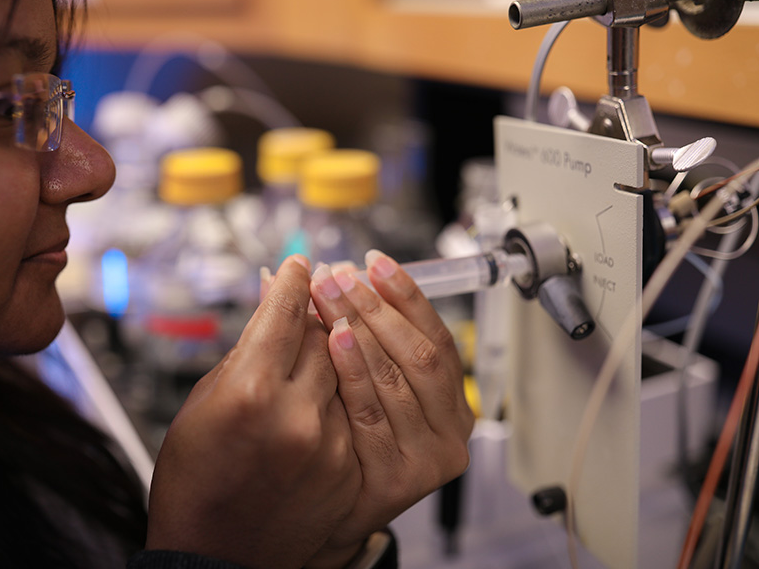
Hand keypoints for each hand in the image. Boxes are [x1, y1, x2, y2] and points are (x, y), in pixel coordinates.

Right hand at [145, 256, 361, 568]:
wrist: (216, 552)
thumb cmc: (195, 477)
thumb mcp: (205, 401)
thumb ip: (247, 348)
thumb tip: (271, 298)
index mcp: (249, 391)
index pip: (284, 314)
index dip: (293, 283)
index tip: (299, 267)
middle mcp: (295, 414)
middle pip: (326, 335)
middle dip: (320, 311)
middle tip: (319, 293)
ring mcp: (328, 444)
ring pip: (349, 369)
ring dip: (340, 345)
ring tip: (332, 329)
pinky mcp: (349, 468)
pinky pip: (356, 410)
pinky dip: (345, 390)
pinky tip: (332, 383)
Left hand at [306, 250, 474, 565]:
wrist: (331, 510)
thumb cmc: (348, 438)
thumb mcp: (362, 382)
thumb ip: (353, 331)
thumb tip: (319, 275)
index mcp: (453, 399)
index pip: (437, 336)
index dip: (407, 296)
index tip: (376, 262)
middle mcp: (452, 428)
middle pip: (419, 354)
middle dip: (376, 308)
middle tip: (337, 276)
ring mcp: (429, 457)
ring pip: (398, 380)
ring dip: (361, 329)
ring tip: (329, 297)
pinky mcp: (399, 481)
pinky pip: (371, 415)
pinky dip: (352, 373)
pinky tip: (332, 341)